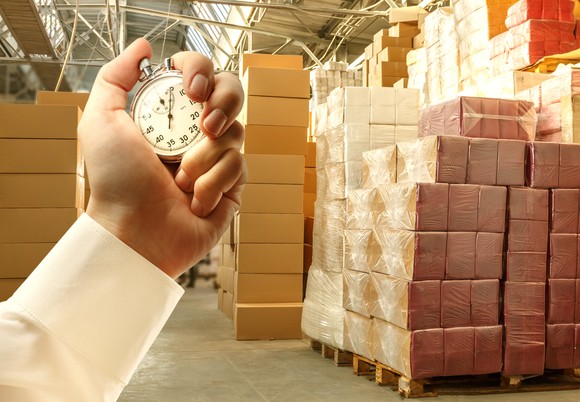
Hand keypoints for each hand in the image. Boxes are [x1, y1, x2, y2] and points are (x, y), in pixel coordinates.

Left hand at [78, 38, 245, 277]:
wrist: (135, 230)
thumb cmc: (116, 181)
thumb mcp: (102, 121)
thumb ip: (116, 77)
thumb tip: (145, 48)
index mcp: (171, 113)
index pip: (200, 74)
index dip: (201, 72)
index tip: (191, 91)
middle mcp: (196, 132)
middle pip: (233, 93)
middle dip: (224, 102)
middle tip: (205, 125)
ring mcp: (217, 158)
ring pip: (236, 132)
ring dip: (205, 157)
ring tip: (181, 180)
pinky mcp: (232, 186)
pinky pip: (240, 167)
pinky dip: (214, 183)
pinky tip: (194, 201)